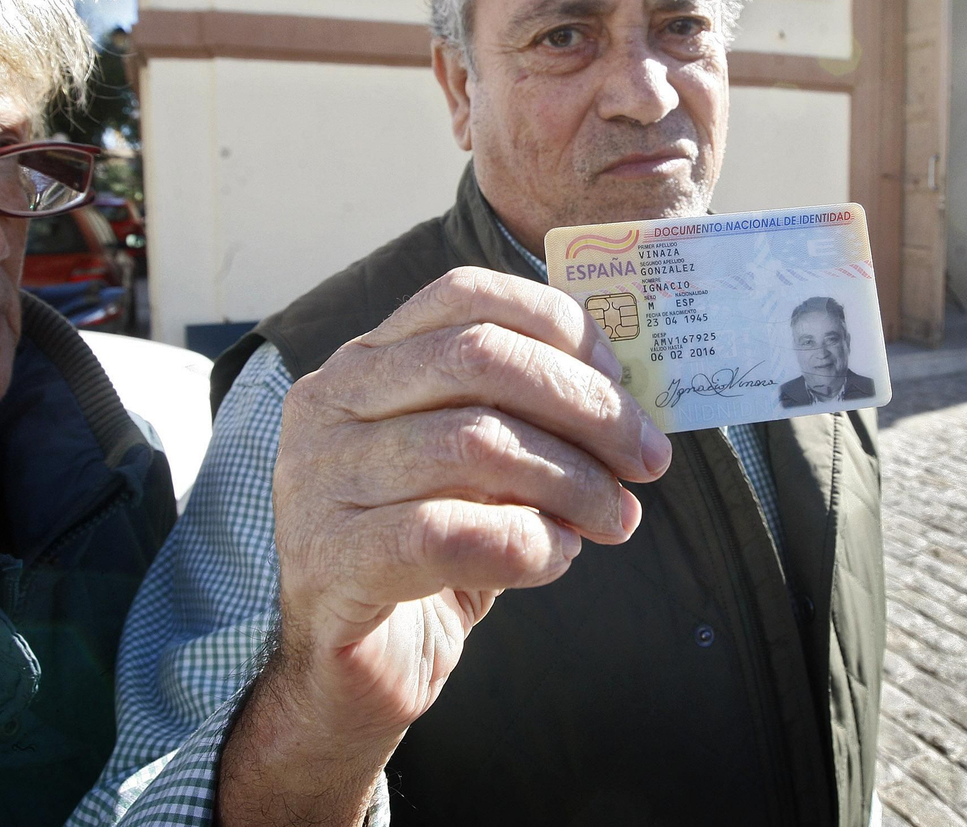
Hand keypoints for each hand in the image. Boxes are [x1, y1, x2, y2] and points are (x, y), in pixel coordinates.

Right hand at [218, 267, 669, 824]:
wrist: (351, 671)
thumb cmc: (430, 554)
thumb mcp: (481, 465)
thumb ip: (527, 418)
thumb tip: (628, 401)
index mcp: (367, 361)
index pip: (467, 295)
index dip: (560, 327)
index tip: (621, 382)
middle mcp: (331, 402)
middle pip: (480, 358)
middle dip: (586, 405)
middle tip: (646, 460)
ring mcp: (320, 479)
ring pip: (475, 443)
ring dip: (573, 483)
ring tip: (613, 520)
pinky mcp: (332, 558)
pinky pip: (453, 533)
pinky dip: (527, 543)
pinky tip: (555, 557)